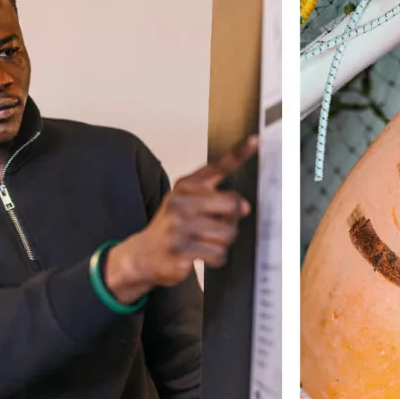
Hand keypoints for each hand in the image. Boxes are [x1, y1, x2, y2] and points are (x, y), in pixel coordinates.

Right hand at [106, 136, 258, 302]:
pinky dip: (216, 258)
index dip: (240, 153)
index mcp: (185, 187)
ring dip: (223, 242)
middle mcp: (180, 202)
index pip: (217, 167)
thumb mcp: (186, 202)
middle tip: (217, 226)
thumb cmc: (171, 226)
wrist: (142, 254)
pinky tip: (202, 255)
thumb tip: (243, 206)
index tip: (257, 140)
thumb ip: (216, 198)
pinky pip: (218, 254)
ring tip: (205, 241)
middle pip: (233, 205)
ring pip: (228, 233)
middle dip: (231, 220)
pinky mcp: (180, 250)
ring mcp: (178, 226)